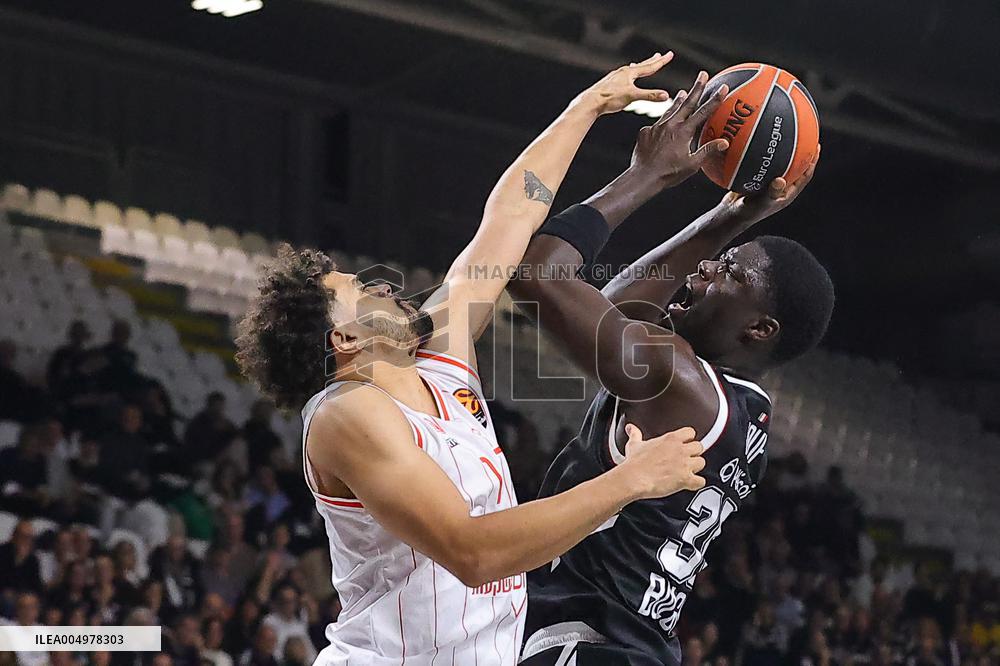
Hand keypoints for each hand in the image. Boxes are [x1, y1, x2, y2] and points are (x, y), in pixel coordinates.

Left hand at [579, 52, 673, 115]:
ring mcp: (615, 78)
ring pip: (631, 70)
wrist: (591, 102)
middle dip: (651, 61)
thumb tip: (665, 95)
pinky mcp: (609, 84)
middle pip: (641, 65)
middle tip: (659, 55)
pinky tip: (624, 78)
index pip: (649, 66)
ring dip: (638, 67)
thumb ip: (649, 96)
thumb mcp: (632, 97)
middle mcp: (622, 72)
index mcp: (630, 73)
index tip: (669, 54)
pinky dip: (627, 75)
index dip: (661, 61)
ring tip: (641, 64)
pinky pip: (622, 77)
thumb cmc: (610, 98)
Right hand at [618, 424, 705, 499]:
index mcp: (670, 439)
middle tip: (685, 459)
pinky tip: (689, 484)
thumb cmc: (634, 463)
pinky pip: (701, 481)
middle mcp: (680, 450)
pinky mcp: (685, 479)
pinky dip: (696, 484)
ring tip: (686, 472)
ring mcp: (684, 464)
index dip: (688, 439)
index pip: (690, 432)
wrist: (634, 478)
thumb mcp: (634, 444)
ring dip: (695, 468)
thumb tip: (631, 428)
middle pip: (699, 447)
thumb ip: (635, 434)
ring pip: (702, 463)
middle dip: (693, 454)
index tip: (683, 444)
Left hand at [628, 70, 730, 188]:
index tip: (723, 87)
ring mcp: (656, 127)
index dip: (715, 99)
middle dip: (697, 87)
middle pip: (687, 102)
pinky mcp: (645, 132)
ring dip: (678, 101)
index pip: (703, 112)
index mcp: (683, 132)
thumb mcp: (692, 164)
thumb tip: (724, 142)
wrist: (642, 177)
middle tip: (703, 74)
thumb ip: (708, 151)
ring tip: (683, 93)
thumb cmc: (668, 174)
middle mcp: (670, 125)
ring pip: (670, 110)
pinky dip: (662, 122)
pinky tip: (664, 125)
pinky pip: (656, 124)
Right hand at [719, 144, 819, 222]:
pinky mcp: (757, 180)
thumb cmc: (746, 212)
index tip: (816, 147)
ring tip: (784, 135)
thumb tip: (780, 180)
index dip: (811, 162)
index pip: (805, 176)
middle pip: (795, 167)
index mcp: (786, 194)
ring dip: (783, 151)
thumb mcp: (759, 204)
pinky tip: (759, 141)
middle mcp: (780, 187)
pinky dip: (763, 154)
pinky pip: (764, 164)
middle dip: (801, 153)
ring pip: (780, 164)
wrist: (729, 214)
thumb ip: (770, 194)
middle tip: (805, 136)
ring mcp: (769, 183)